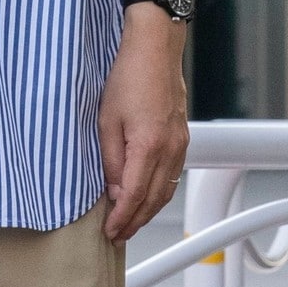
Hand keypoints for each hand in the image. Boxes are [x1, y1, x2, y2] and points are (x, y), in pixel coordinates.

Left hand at [98, 10, 188, 241]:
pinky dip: (159, 194)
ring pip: (166, 192)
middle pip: (153, 201)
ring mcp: (179, 145)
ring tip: (130, 223)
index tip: (109, 231)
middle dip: (135, 222)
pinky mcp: (181, 138)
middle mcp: (169, 150)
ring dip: (148, 211)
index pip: (134, 196)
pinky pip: (172, 176)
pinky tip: (147, 197)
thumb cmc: (128, 77)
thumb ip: (110, 160)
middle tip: (117, 236)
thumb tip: (113, 190)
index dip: (121, 219)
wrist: (155, 50)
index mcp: (148, 146)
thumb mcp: (106, 120)